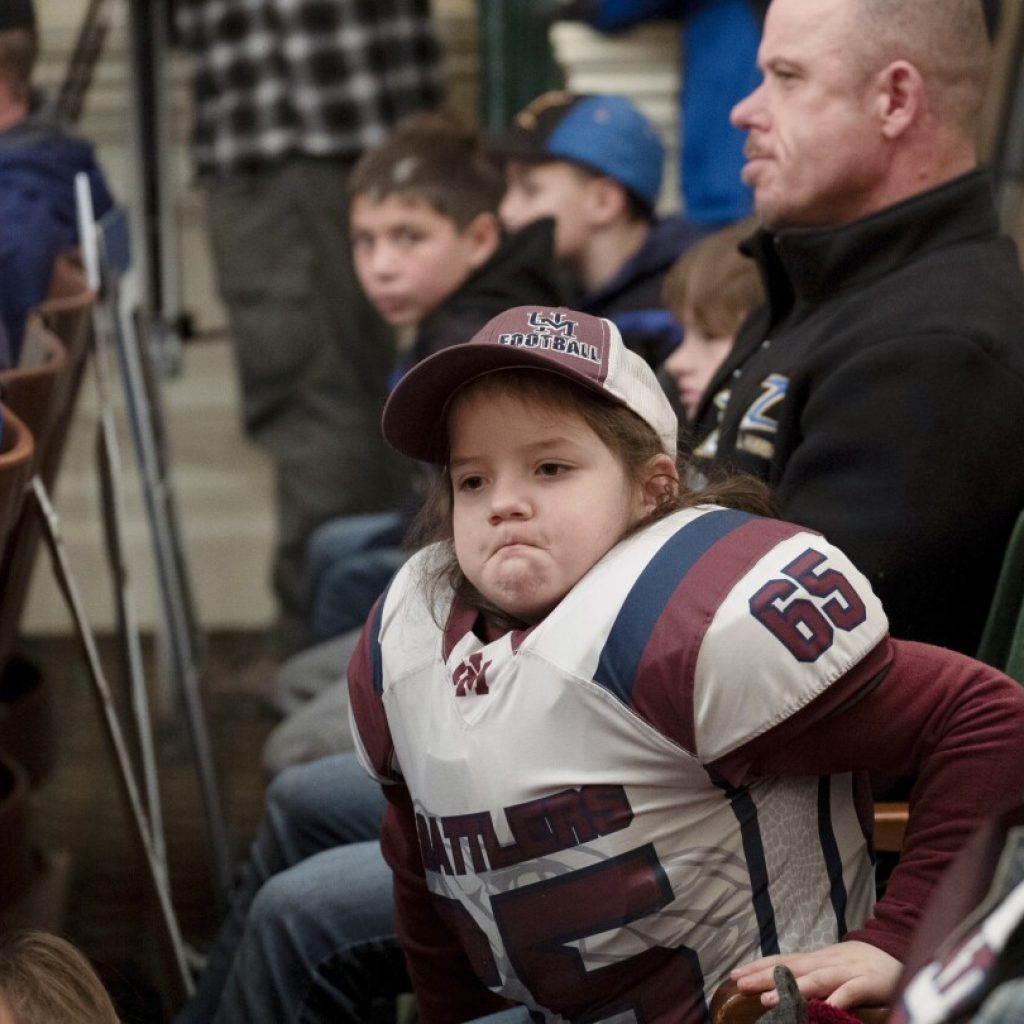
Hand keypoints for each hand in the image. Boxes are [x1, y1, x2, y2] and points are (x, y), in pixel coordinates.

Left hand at [730, 941, 902, 1009]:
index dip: (759, 968)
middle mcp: (828, 962)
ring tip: (769, 999)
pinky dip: (838, 998)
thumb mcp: (831, 969)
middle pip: (793, 969)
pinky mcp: (870, 983)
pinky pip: (852, 991)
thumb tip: (777, 989)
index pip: (783, 962)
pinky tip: (824, 1008)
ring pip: (817, 979)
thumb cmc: (860, 966)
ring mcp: (848, 971)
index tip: (735, 975)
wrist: (900, 951)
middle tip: (741, 984)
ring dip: (792, 989)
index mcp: (817, 960)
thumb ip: (810, 978)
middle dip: (765, 976)